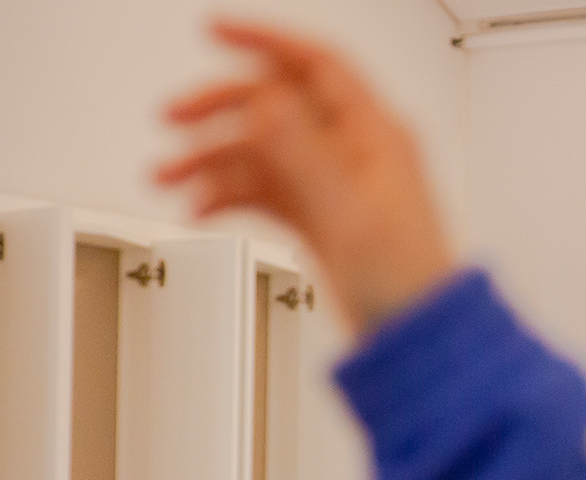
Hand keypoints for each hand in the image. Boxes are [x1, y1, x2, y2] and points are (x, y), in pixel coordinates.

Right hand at [157, 21, 453, 336]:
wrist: (417, 342)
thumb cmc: (407, 284)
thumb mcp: (347, 214)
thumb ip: (302, 154)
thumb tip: (265, 102)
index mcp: (375, 137)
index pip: (316, 66)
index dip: (264, 40)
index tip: (214, 30)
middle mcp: (355, 154)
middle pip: (275, 106)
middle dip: (219, 108)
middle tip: (171, 119)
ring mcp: (336, 186)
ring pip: (262, 151)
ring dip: (211, 158)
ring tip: (168, 176)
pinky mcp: (321, 218)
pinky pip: (265, 190)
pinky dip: (230, 194)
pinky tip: (200, 208)